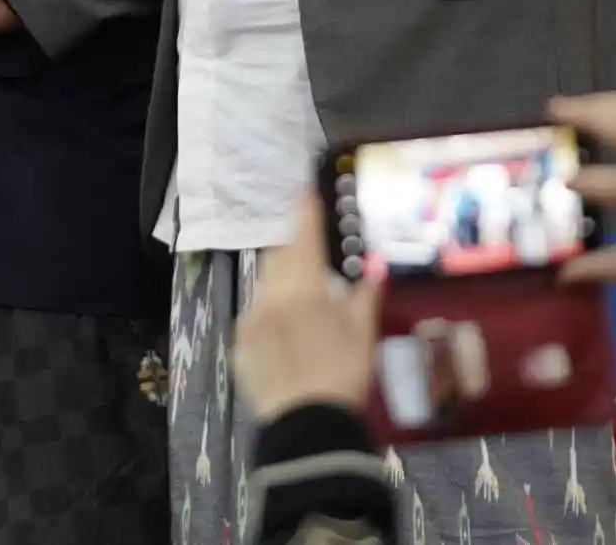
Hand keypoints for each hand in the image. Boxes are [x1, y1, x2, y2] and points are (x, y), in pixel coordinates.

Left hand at [233, 192, 385, 417]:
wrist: (307, 424)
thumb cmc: (343, 375)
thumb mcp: (362, 334)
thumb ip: (365, 296)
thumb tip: (376, 268)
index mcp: (304, 287)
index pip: (303, 237)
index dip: (305, 212)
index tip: (306, 191)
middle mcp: (271, 295)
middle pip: (279, 258)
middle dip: (294, 251)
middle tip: (312, 257)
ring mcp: (251, 319)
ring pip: (265, 286)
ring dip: (282, 284)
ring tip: (304, 301)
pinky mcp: (240, 343)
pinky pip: (255, 316)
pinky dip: (271, 315)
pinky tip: (288, 335)